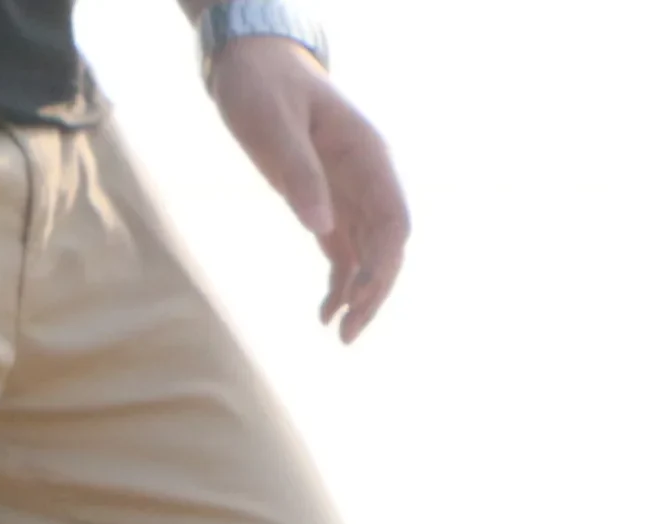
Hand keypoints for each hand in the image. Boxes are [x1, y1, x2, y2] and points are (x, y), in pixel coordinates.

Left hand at [206, 33, 407, 339]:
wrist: (253, 64)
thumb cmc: (263, 87)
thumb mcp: (274, 125)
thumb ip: (299, 172)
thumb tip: (322, 227)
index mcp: (367, 156)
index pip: (393, 221)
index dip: (385, 264)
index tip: (361, 299)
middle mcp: (367, 178)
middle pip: (388, 246)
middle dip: (375, 292)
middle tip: (348, 336)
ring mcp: (349, 192)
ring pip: (369, 254)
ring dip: (360, 295)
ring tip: (339, 336)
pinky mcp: (326, 203)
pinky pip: (344, 252)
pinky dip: (338, 284)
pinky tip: (323, 314)